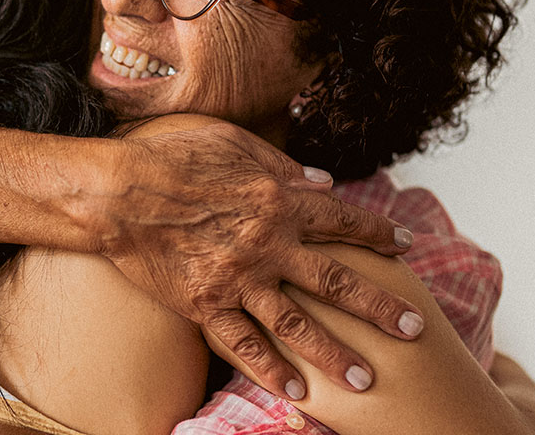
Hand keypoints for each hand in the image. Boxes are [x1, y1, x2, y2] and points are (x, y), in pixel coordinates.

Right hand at [105, 118, 422, 401]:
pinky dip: (269, 369)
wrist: (120, 193)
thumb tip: (323, 181)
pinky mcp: (205, 304)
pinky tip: (295, 391)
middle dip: (379, 306)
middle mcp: (268, 244)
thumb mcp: (234, 143)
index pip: (342, 220)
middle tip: (414, 329)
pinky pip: (243, 343)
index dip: (379, 232)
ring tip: (366, 378)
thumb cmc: (175, 158)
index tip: (407, 245)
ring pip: (297, 323)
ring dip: (334, 353)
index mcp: (278, 200)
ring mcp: (237, 279)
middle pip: (335, 280)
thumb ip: (282, 165)